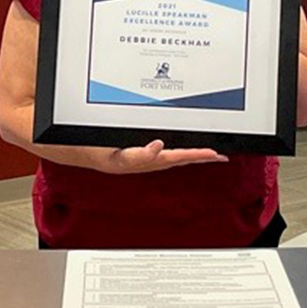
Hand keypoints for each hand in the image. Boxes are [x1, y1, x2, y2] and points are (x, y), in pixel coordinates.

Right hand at [104, 139, 227, 173]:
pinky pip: (167, 155)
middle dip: (202, 157)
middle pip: (183, 158)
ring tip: (208, 155)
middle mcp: (151, 161)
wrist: (85, 155)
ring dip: (193, 156)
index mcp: (149, 160)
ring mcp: (147, 159)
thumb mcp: (118, 155)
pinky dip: (179, 153)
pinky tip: (181, 152)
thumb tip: (159, 146)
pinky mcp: (142, 155)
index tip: (215, 154)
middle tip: (222, 157)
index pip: (181, 156)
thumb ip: (139, 154)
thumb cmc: (100, 153)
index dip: (198, 154)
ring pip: (177, 157)